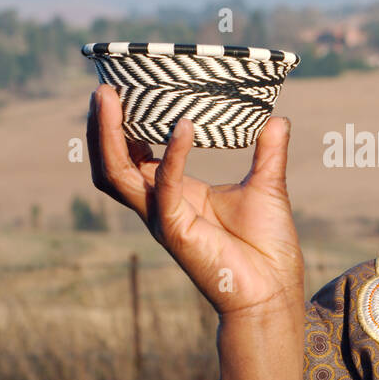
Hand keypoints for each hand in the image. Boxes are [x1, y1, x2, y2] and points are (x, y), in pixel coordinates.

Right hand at [87, 86, 304, 317]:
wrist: (273, 291)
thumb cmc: (266, 246)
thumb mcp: (267, 186)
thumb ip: (268, 152)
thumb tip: (277, 117)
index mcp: (175, 193)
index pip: (133, 156)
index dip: (122, 127)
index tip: (122, 89)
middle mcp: (161, 206)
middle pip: (112, 164)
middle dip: (101, 128)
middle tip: (103, 88)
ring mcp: (164, 219)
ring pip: (118, 176)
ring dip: (111, 136)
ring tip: (112, 97)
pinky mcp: (178, 232)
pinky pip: (166, 188)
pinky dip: (173, 155)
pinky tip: (185, 126)